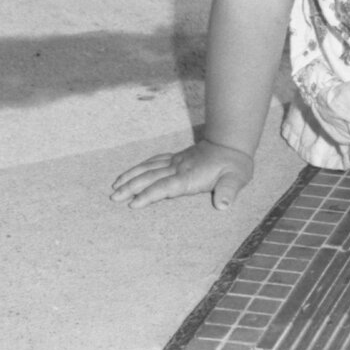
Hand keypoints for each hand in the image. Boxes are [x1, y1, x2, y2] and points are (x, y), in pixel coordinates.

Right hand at [110, 138, 252, 210]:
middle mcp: (178, 168)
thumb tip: (223, 206)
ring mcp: (175, 161)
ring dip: (130, 176)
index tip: (133, 204)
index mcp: (189, 177)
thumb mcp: (236, 179)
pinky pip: (153, 161)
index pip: (165, 187)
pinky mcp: (176, 158)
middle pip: (150, 177)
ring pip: (148, 168)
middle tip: (113, 197)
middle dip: (130, 187)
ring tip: (114, 185)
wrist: (232, 143)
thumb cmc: (234, 166)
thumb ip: (228, 192)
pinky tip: (130, 172)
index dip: (149, 195)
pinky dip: (140, 167)